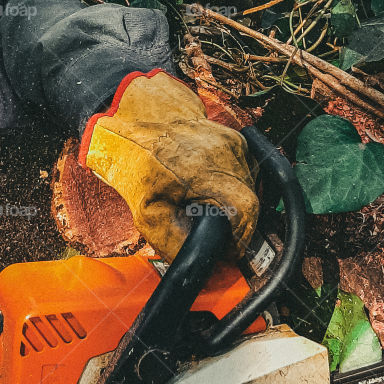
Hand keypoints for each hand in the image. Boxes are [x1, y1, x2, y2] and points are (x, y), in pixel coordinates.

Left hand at [79, 70, 258, 260]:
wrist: (133, 121)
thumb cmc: (136, 163)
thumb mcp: (148, 213)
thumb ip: (176, 242)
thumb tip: (200, 262)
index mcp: (209, 172)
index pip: (246, 213)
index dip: (240, 237)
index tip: (228, 249)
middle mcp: (227, 153)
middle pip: (250, 201)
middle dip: (234, 222)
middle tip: (210, 227)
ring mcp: (232, 142)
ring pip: (249, 185)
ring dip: (233, 202)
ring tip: (203, 201)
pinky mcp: (232, 136)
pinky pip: (243, 169)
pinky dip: (230, 182)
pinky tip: (205, 182)